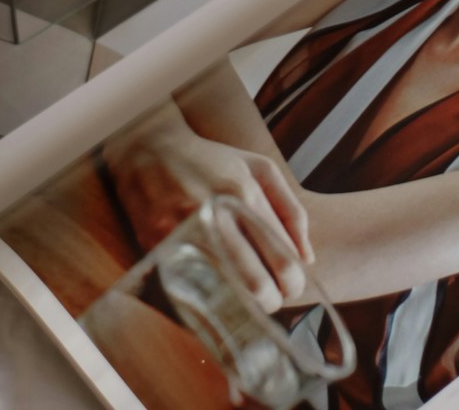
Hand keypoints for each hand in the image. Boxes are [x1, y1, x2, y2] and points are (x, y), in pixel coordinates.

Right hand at [103, 103, 310, 312]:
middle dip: (272, 300)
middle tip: (273, 299)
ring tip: (251, 302)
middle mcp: (216, 215)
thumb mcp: (260, 169)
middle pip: (256, 282)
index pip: (282, 256)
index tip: (292, 287)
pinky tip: (219, 297)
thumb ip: (290, 210)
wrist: (151, 150)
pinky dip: (210, 300)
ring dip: (245, 306)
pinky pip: (192, 289)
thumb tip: (307, 257)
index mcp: (245, 193)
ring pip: (226, 292)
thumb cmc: (213, 161)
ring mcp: (185, 234)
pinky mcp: (159, 249)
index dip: (294, 282)